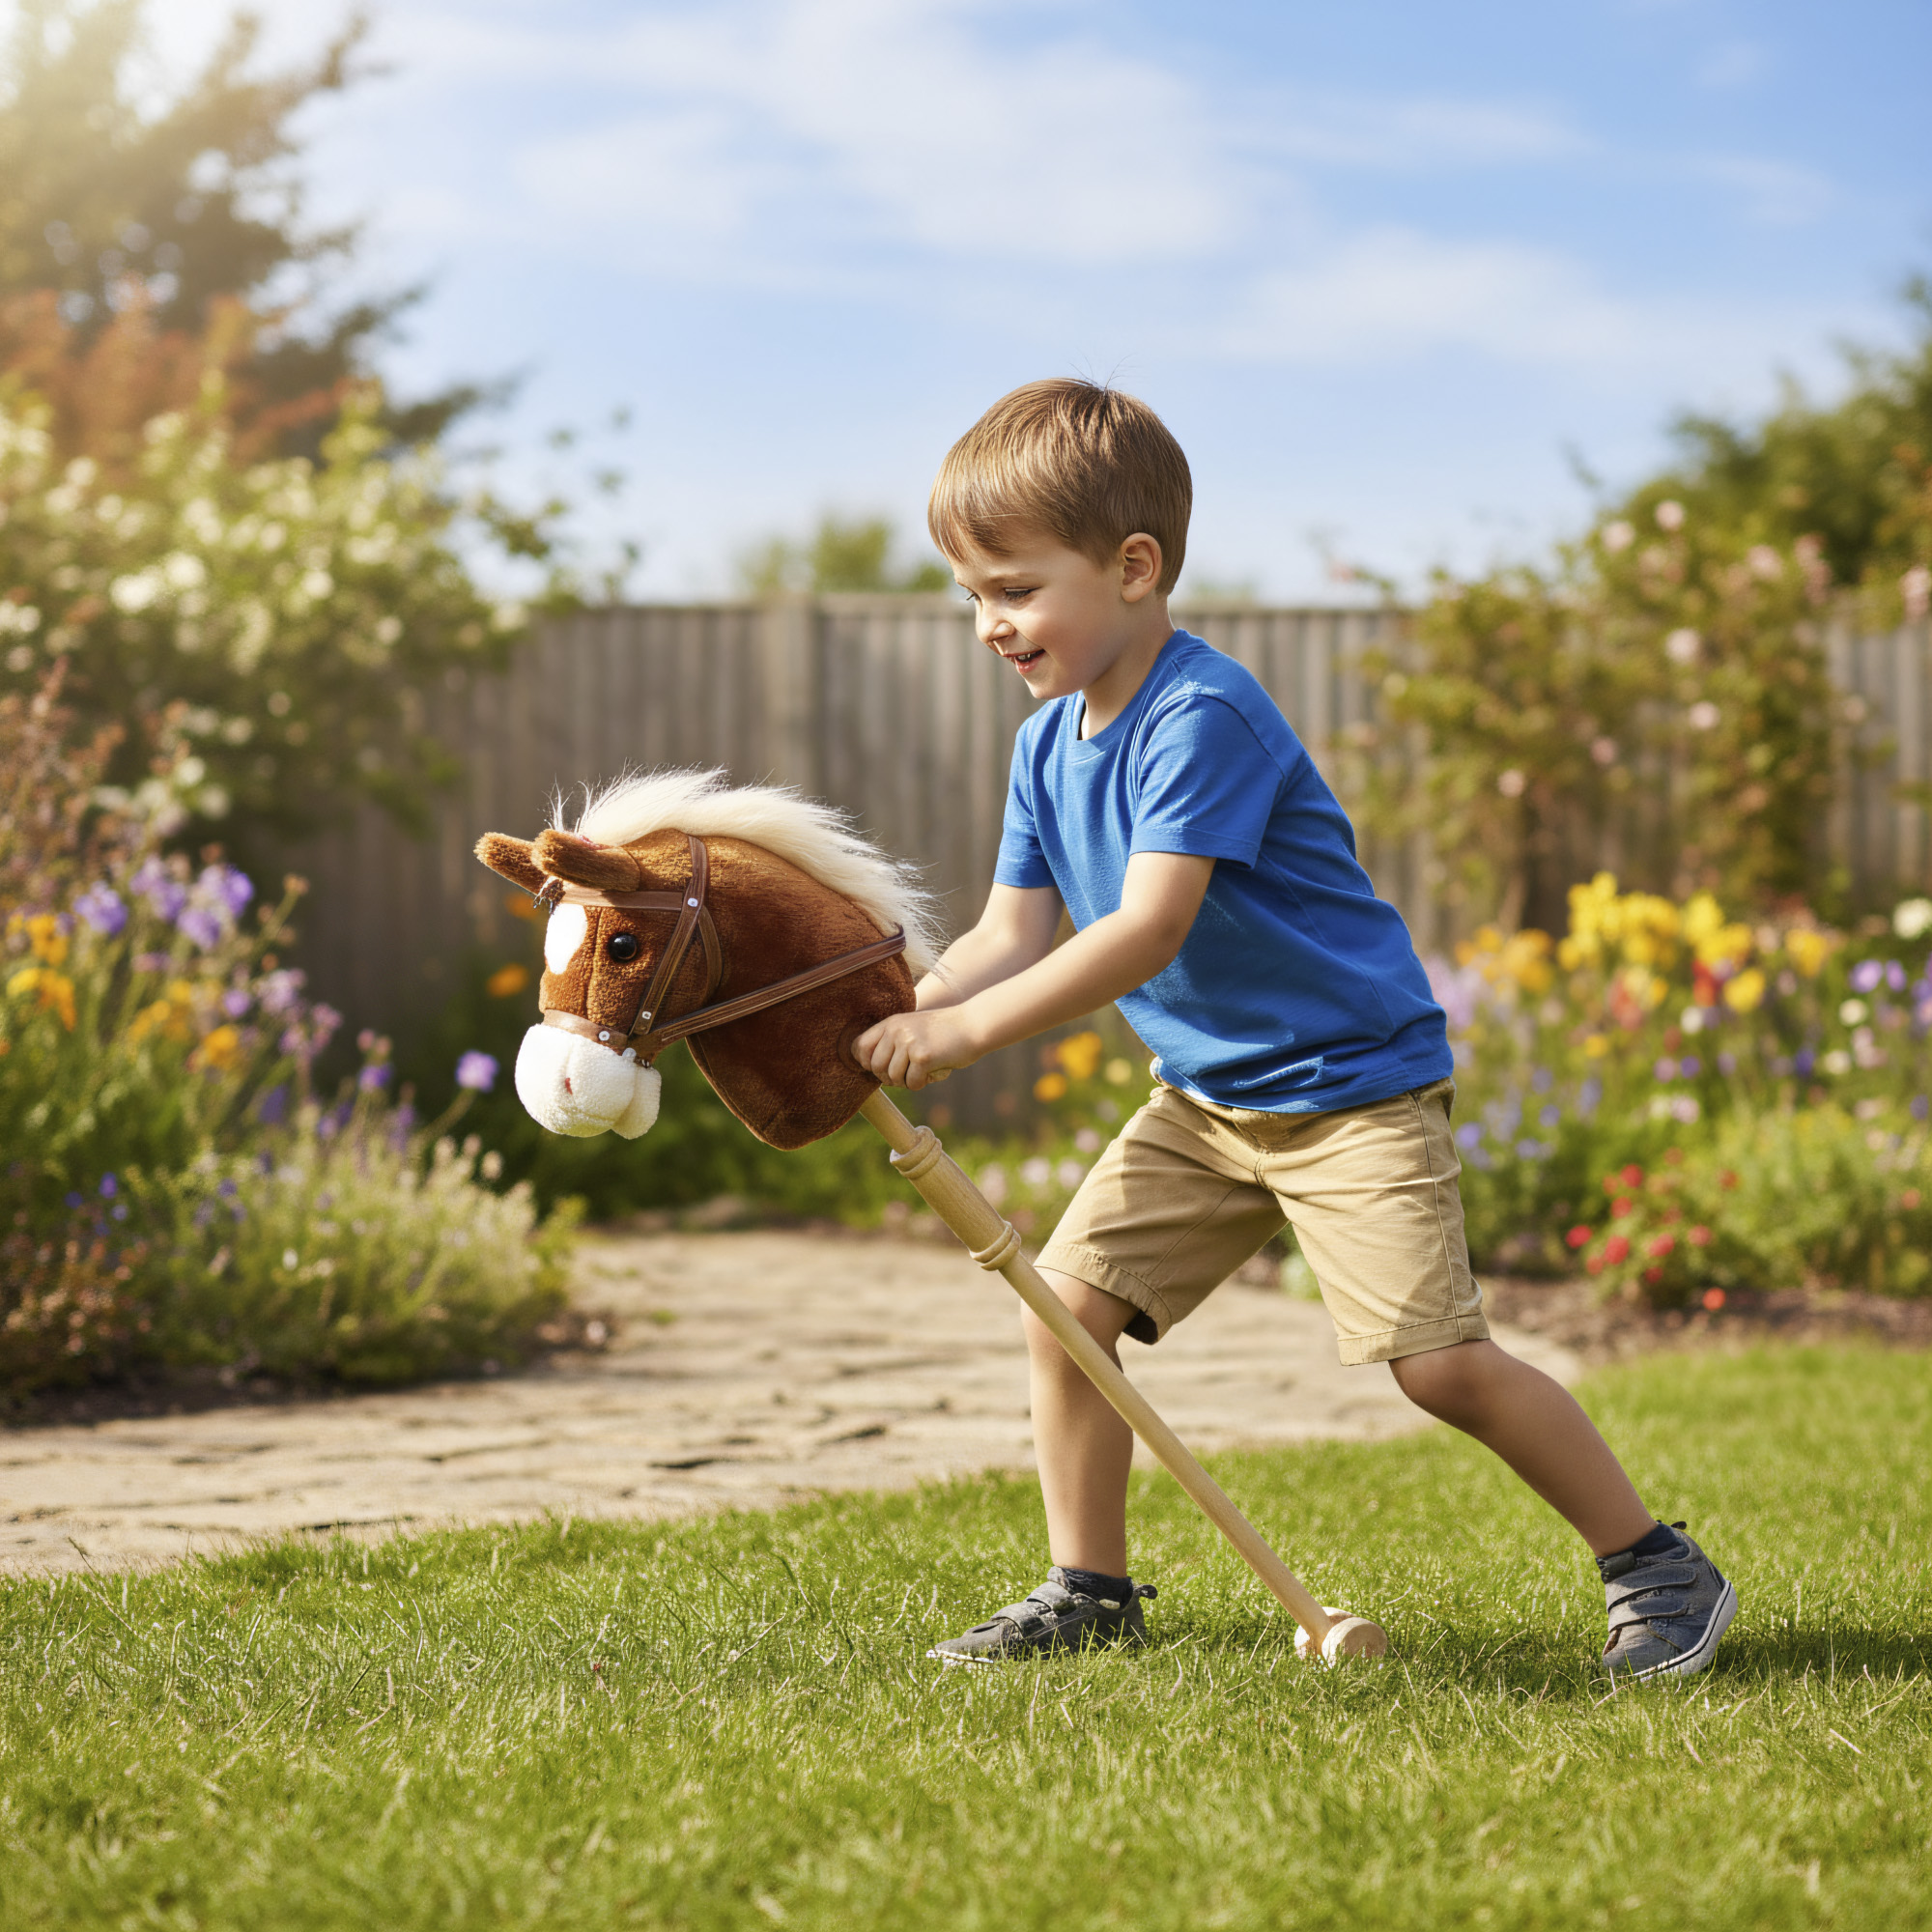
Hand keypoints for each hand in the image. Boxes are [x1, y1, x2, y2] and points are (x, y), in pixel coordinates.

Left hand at [856, 1007, 980, 1089]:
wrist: (974, 1024)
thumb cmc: (944, 1032)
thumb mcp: (913, 1028)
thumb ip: (892, 1042)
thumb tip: (869, 1068)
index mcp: (891, 1022)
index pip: (860, 1046)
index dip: (867, 1063)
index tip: (882, 1068)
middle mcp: (896, 1030)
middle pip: (876, 1067)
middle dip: (890, 1077)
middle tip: (908, 1073)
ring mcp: (909, 1042)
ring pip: (893, 1078)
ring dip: (908, 1081)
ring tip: (924, 1070)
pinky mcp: (923, 1056)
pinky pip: (912, 1083)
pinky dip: (923, 1083)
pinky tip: (934, 1071)